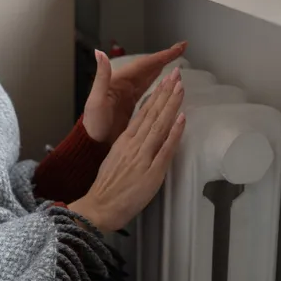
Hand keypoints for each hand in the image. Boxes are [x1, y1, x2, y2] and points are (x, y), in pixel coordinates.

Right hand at [69, 68, 185, 231]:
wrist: (99, 207)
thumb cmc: (107, 188)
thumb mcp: (115, 159)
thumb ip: (129, 146)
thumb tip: (140, 137)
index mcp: (125, 141)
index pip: (143, 113)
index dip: (156, 96)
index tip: (165, 81)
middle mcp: (134, 144)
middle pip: (152, 113)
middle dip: (165, 92)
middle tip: (176, 73)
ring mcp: (143, 156)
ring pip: (159, 125)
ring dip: (171, 105)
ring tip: (180, 87)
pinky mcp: (152, 171)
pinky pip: (165, 148)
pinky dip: (174, 132)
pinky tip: (181, 118)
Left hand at [82, 42, 186, 144]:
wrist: (92, 142)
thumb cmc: (94, 122)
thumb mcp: (96, 99)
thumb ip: (101, 76)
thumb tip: (99, 52)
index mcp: (120, 80)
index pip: (145, 64)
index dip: (162, 56)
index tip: (178, 48)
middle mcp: (125, 83)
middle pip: (149, 67)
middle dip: (165, 58)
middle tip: (182, 48)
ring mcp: (129, 93)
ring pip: (149, 76)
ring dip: (163, 68)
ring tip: (177, 61)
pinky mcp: (131, 104)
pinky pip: (148, 89)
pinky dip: (158, 83)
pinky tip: (166, 82)